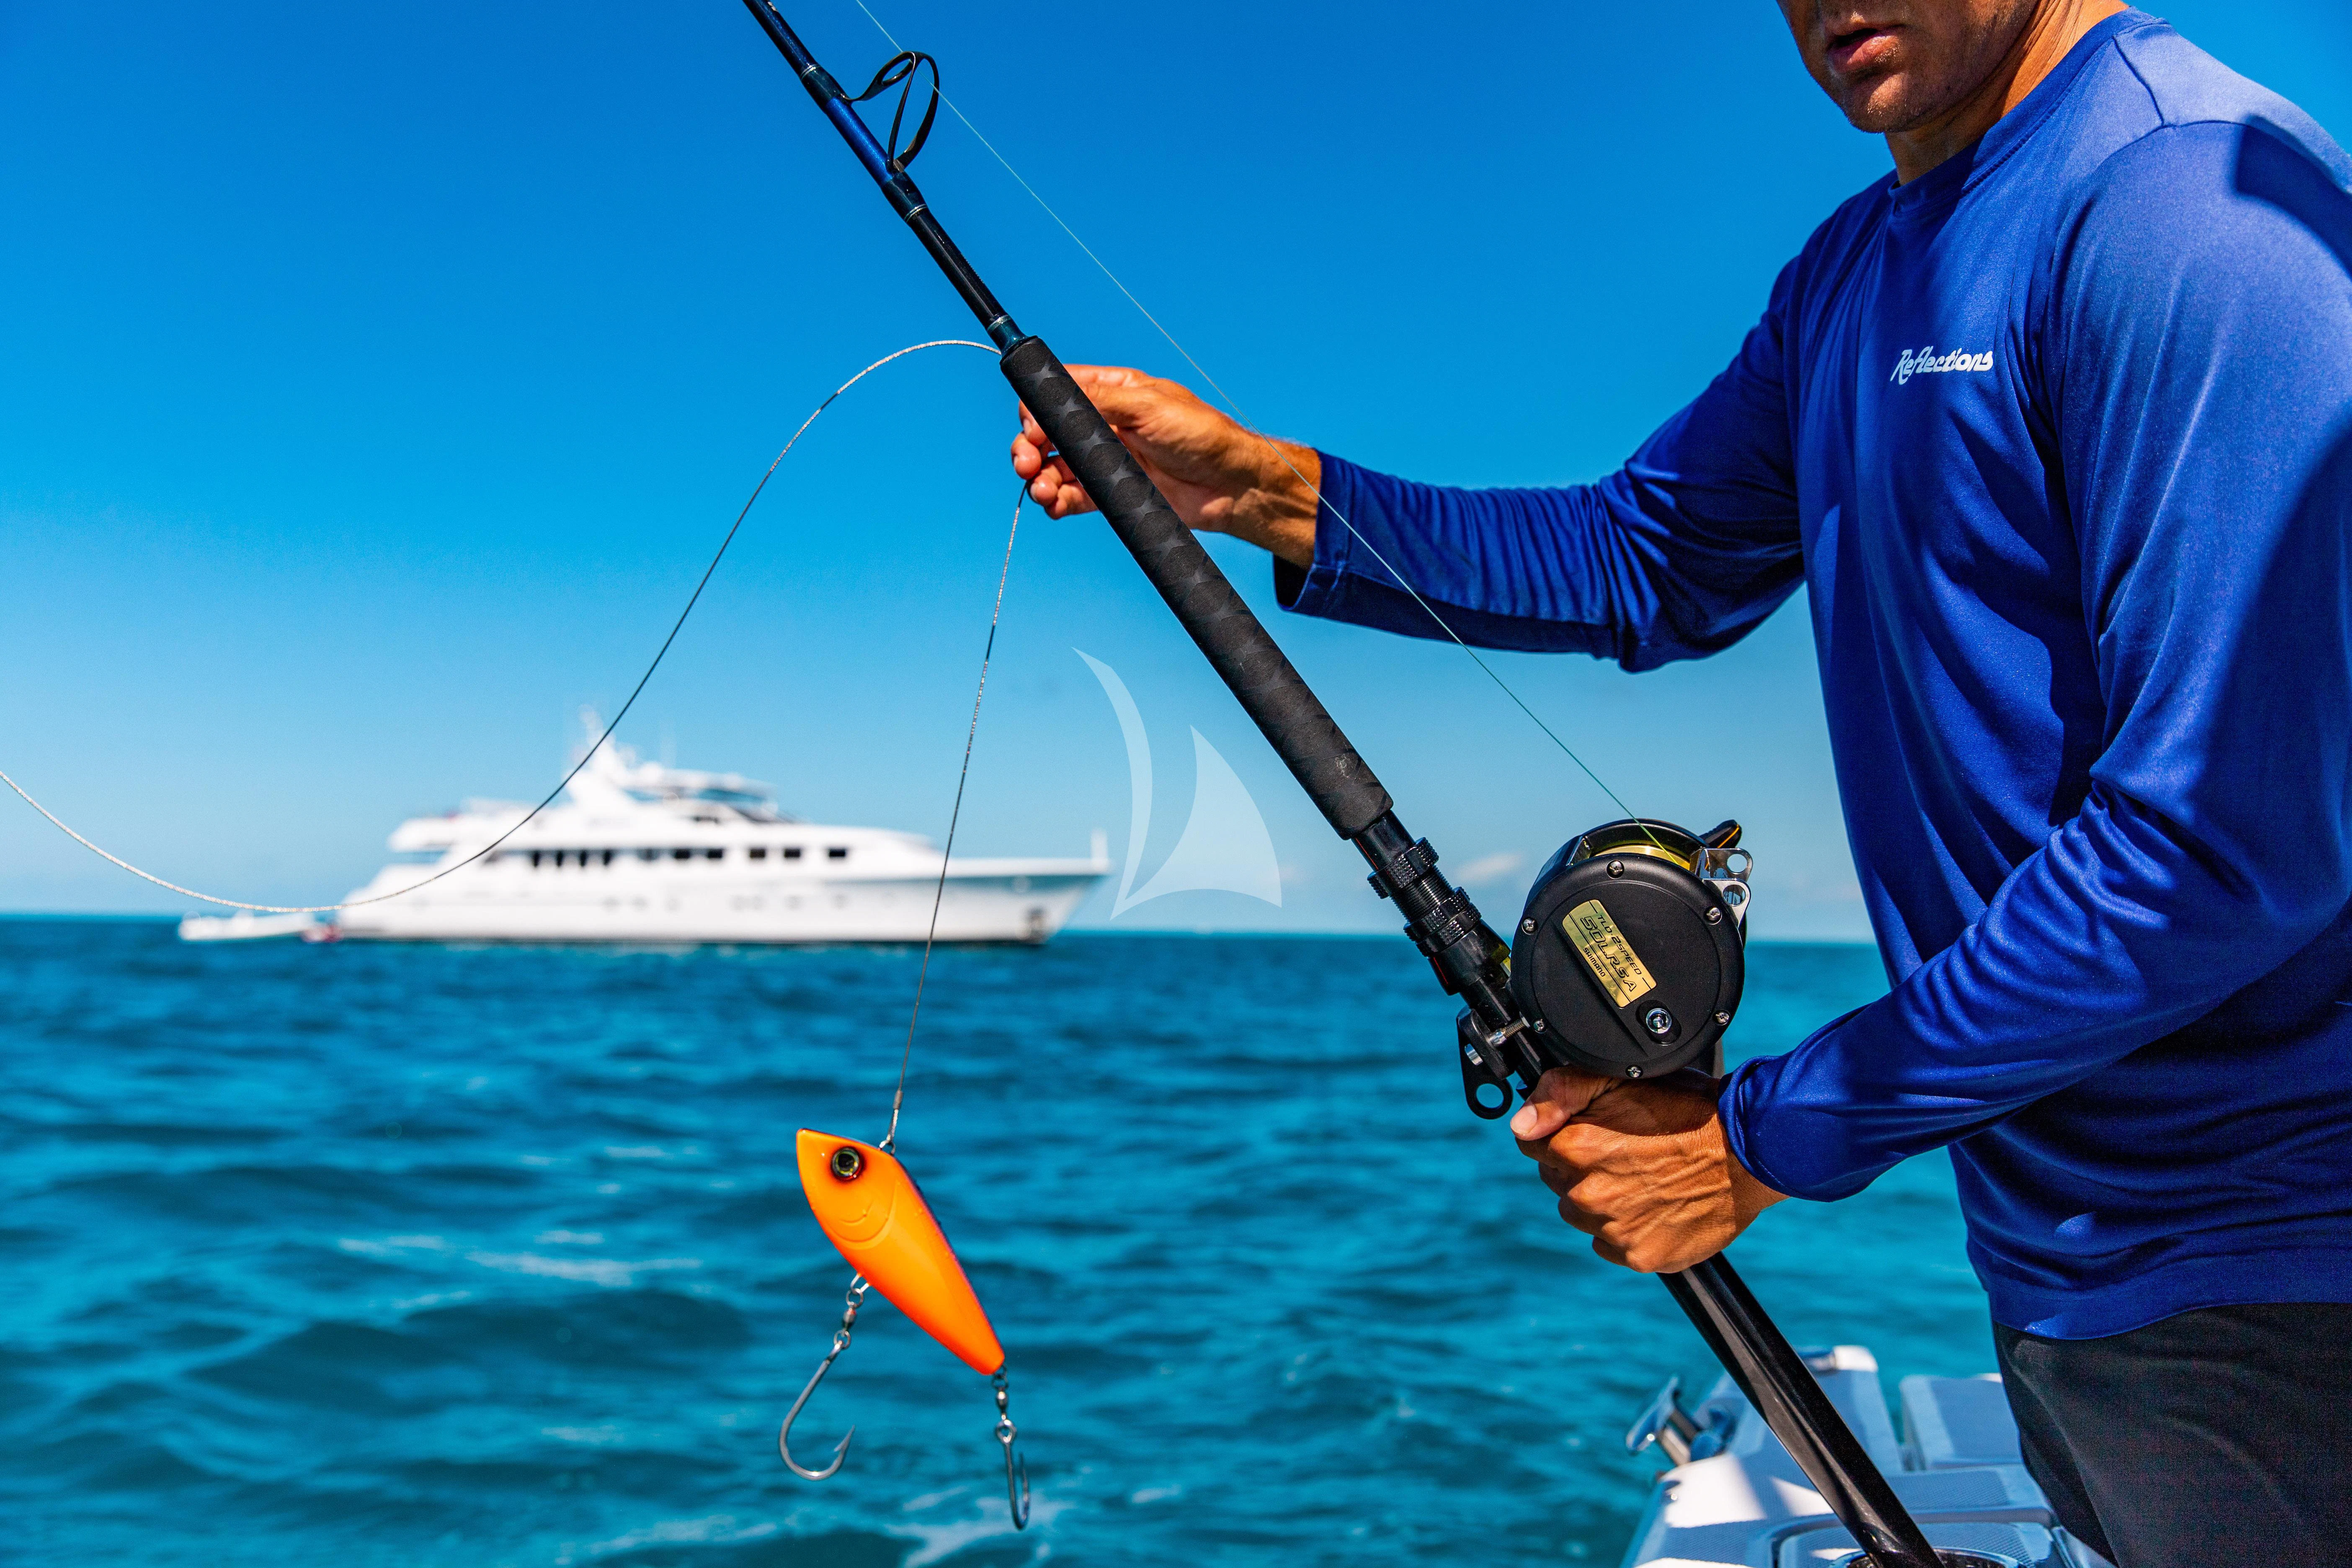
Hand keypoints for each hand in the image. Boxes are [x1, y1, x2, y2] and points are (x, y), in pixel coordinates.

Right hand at [1010, 364, 1321, 565]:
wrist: (1232, 486)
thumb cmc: (1202, 435)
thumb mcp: (1149, 405)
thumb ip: (1098, 400)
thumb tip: (1050, 398)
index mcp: (1113, 392)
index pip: (1057, 394)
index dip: (1036, 411)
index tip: (1034, 431)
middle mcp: (1104, 425)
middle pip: (1047, 433)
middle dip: (1028, 448)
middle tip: (1026, 465)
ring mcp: (1107, 461)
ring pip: (1055, 468)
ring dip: (1039, 479)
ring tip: (1042, 492)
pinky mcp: (1113, 494)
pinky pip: (1073, 497)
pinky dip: (1057, 502)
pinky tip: (1053, 506)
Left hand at [1510, 1067, 1784, 1273]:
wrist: (1749, 1151)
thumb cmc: (1688, 1110)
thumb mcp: (1622, 1079)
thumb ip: (1560, 1091)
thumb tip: (1522, 1123)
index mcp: (1576, 1148)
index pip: (1533, 1144)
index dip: (1559, 1133)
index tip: (1594, 1131)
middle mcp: (1589, 1194)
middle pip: (1558, 1181)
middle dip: (1582, 1167)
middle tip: (1627, 1153)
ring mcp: (1615, 1230)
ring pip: (1583, 1215)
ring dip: (1602, 1200)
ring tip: (1643, 1179)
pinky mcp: (1641, 1257)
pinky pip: (1611, 1245)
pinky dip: (1627, 1229)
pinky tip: (1654, 1207)